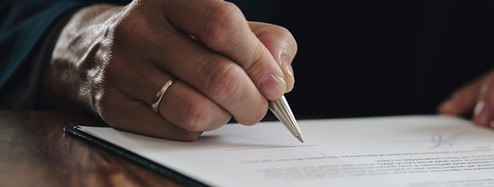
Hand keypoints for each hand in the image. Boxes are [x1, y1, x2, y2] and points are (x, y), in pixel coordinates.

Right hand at [44, 0, 296, 140]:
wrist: (102, 49)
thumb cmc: (179, 36)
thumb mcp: (220, 23)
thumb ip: (265, 41)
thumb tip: (282, 77)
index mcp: (172, 0)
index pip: (222, 25)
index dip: (257, 59)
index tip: (275, 83)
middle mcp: (140, 29)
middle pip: (216, 76)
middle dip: (250, 100)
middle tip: (258, 107)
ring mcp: (122, 67)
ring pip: (195, 110)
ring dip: (223, 118)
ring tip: (224, 109)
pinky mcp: (113, 105)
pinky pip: (175, 131)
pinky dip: (197, 129)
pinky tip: (194, 113)